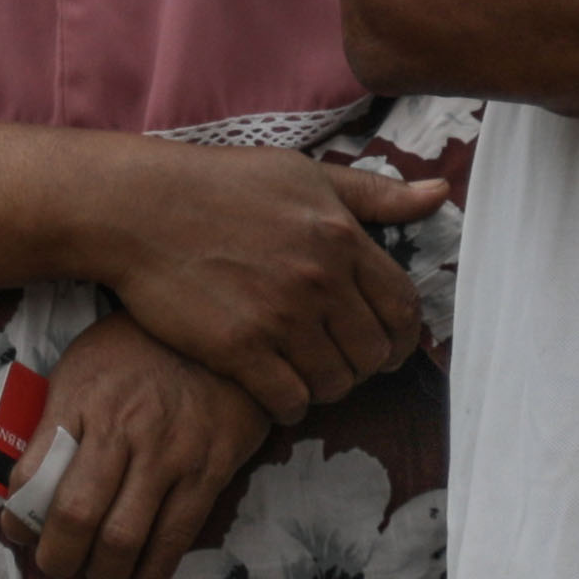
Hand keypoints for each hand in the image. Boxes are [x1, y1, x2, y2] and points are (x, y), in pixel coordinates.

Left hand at [24, 318, 267, 578]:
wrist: (223, 330)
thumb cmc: (139, 350)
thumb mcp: (84, 365)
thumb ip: (55, 418)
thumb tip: (22, 483)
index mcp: (81, 397)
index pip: (33, 473)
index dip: (18, 517)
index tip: (17, 531)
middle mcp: (123, 427)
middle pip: (76, 515)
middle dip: (56, 556)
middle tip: (55, 564)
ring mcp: (170, 452)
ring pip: (124, 537)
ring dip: (100, 572)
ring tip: (94, 575)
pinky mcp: (210, 470)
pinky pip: (176, 538)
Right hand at [92, 148, 440, 419]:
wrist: (138, 208)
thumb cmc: (221, 185)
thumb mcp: (304, 174)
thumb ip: (374, 192)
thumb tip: (439, 196)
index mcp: (341, 236)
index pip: (403, 307)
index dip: (402, 335)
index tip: (386, 344)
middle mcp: (318, 279)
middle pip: (374, 352)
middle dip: (365, 364)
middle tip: (341, 362)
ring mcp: (279, 317)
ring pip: (335, 382)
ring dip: (327, 386)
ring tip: (307, 375)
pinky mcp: (238, 349)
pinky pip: (289, 401)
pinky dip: (290, 404)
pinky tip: (276, 390)